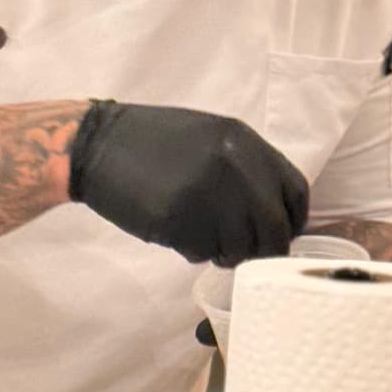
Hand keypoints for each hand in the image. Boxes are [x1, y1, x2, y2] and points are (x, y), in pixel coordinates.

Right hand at [68, 100, 308, 266]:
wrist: (96, 145)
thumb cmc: (152, 141)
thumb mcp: (210, 137)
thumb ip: (245, 165)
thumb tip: (273, 210)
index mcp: (243, 141)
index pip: (295, 191)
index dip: (293, 220)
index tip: (282, 233)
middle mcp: (233, 167)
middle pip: (274, 228)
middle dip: (265, 250)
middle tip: (247, 254)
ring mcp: (206, 195)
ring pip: (240, 247)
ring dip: (228, 254)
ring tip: (207, 244)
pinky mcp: (177, 222)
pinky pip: (203, 252)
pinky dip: (196, 252)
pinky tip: (179, 236)